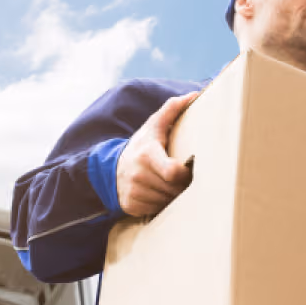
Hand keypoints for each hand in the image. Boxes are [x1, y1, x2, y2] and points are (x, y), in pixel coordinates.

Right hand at [116, 91, 198, 216]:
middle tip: (184, 179)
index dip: (184, 174)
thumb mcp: (153, 126)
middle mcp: (138, 175)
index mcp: (147, 154)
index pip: (172, 172)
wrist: (111, 168)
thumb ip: (172, 110)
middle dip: (182, 186)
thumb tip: (194, 95)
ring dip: (173, 196)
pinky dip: (161, 204)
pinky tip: (158, 194)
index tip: (187, 169)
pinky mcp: (131, 206)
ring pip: (167, 201)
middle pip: (173, 189)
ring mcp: (134, 192)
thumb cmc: (141, 146)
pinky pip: (156, 210)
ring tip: (170, 186)